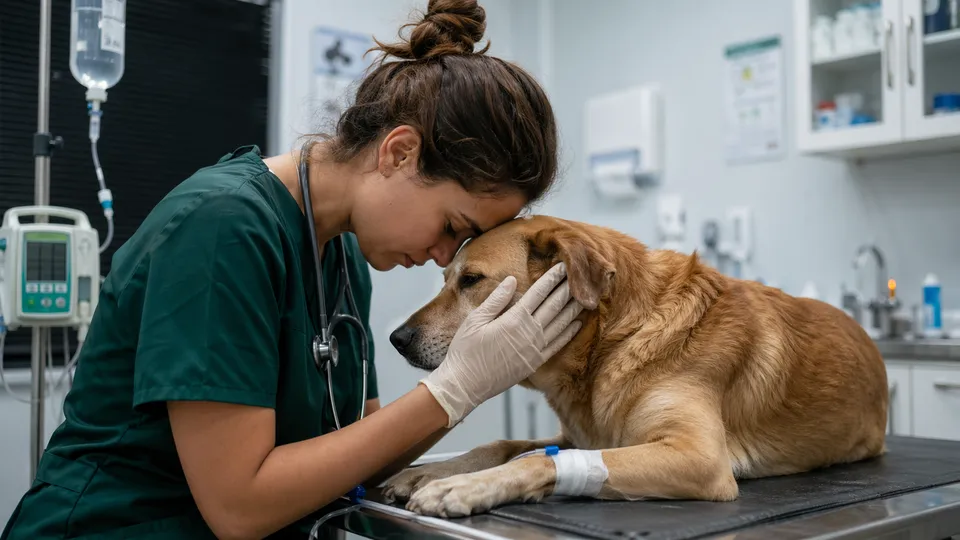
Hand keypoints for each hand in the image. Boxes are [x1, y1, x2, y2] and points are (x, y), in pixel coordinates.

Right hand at [421, 263, 583, 427]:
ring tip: (583, 295)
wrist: (465, 384)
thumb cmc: (465, 351)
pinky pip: (557, 345)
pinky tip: (577, 323)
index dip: (552, 278)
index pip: (539, 293)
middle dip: (567, 288)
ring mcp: (534, 349)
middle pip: (554, 305)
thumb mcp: (475, 319)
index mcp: (514, 319)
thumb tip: (512, 280)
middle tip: (578, 274)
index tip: (562, 266)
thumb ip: (496, 299)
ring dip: (572, 308)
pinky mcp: (535, 363)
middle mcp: (529, 333)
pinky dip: (569, 333)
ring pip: (560, 324)